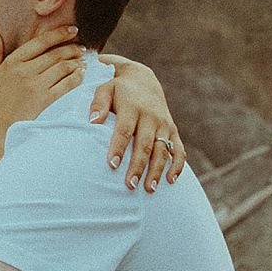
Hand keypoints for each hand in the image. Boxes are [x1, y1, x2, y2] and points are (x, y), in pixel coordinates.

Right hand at [0, 22, 85, 135]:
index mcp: (12, 62)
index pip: (40, 42)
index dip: (59, 34)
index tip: (72, 30)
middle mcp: (25, 71)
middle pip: (55, 54)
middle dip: (72, 48)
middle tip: (81, 47)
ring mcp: (36, 86)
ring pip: (63, 67)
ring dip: (76, 61)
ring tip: (83, 60)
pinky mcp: (45, 100)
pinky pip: (66, 84)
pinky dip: (76, 77)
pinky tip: (81, 74)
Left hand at [94, 58, 184, 189]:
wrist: (143, 80)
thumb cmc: (117, 90)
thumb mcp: (105, 89)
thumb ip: (98, 103)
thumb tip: (92, 121)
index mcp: (132, 107)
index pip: (125, 130)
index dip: (119, 147)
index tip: (112, 165)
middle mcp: (151, 117)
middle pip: (145, 144)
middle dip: (138, 166)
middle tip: (130, 185)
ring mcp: (164, 125)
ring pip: (163, 150)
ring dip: (157, 170)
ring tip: (149, 189)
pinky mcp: (173, 131)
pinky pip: (179, 150)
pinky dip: (177, 165)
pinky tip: (170, 181)